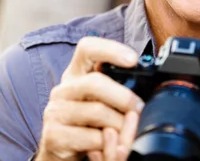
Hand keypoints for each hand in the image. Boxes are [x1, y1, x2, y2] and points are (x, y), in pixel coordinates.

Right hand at [36, 37, 143, 160]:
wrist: (61, 153)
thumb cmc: (86, 124)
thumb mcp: (99, 101)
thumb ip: (115, 89)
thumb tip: (146, 84)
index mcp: (75, 74)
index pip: (87, 48)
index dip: (111, 49)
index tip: (133, 59)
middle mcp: (63, 89)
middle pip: (94, 82)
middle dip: (123, 96)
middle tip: (139, 108)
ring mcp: (55, 111)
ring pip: (96, 111)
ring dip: (119, 124)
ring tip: (126, 132)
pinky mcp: (53, 135)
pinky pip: (91, 137)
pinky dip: (107, 144)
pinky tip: (109, 145)